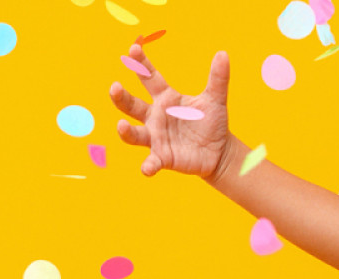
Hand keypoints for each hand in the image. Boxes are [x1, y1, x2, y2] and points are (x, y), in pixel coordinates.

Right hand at [110, 44, 240, 180]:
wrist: (218, 151)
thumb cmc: (211, 122)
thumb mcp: (215, 100)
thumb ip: (218, 78)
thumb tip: (223, 53)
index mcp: (165, 98)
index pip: (149, 77)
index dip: (141, 64)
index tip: (133, 49)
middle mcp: (155, 117)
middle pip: (131, 106)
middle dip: (121, 97)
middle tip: (114, 87)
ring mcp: (156, 138)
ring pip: (134, 134)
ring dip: (126, 131)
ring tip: (121, 126)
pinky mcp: (162, 158)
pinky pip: (151, 162)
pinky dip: (148, 165)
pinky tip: (147, 169)